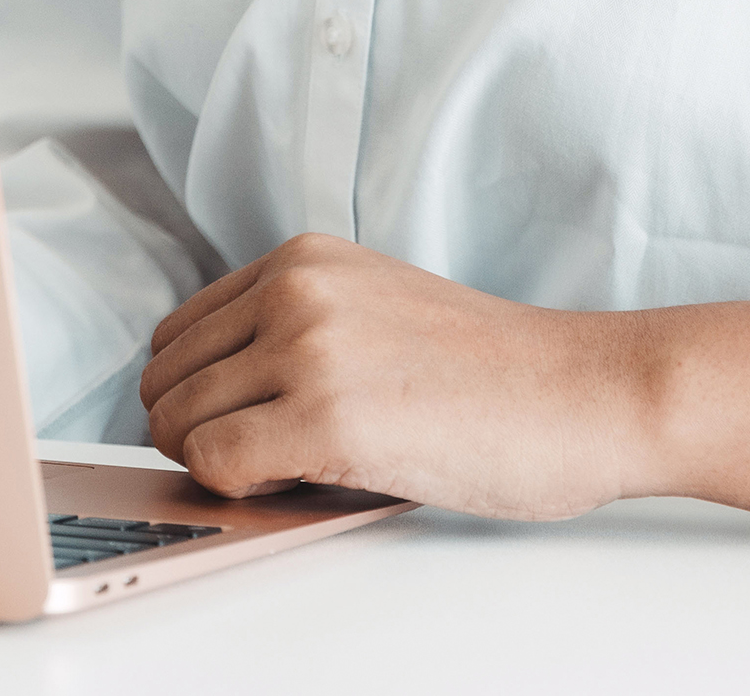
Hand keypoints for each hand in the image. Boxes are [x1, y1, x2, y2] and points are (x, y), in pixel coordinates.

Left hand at [138, 234, 662, 521]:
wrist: (585, 392)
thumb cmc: (495, 373)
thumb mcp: (374, 312)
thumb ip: (292, 331)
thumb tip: (202, 401)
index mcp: (302, 258)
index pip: (177, 334)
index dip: (201, 395)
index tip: (252, 424)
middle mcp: (295, 290)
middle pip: (164, 381)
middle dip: (200, 434)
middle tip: (274, 460)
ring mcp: (309, 350)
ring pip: (178, 424)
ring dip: (223, 465)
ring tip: (302, 468)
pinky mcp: (328, 418)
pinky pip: (215, 466)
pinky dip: (243, 491)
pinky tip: (309, 483)